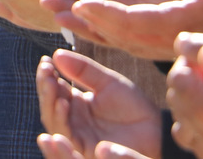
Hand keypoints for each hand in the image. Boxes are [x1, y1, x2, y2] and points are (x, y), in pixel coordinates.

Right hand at [36, 49, 161, 158]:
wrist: (157, 131)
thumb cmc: (135, 107)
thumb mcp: (108, 83)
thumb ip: (84, 70)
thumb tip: (56, 54)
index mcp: (78, 103)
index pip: (55, 89)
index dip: (47, 76)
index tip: (45, 60)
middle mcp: (74, 120)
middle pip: (50, 105)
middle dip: (45, 88)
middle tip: (46, 71)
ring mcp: (79, 135)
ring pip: (54, 121)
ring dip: (49, 102)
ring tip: (52, 84)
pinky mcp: (85, 149)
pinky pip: (68, 137)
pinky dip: (61, 121)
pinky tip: (63, 104)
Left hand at [44, 0, 202, 58]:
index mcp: (174, 23)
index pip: (132, 21)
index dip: (104, 13)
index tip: (80, 1)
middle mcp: (161, 41)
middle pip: (112, 31)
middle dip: (79, 15)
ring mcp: (157, 47)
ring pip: (113, 39)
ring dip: (82, 24)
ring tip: (52, 9)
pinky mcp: (155, 45)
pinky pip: (120, 41)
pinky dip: (97, 30)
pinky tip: (76, 19)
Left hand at [175, 34, 202, 151]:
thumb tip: (190, 45)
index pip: (198, 79)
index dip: (195, 57)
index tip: (199, 44)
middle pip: (188, 107)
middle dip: (183, 80)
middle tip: (189, 62)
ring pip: (193, 129)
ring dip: (186, 104)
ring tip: (195, 82)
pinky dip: (195, 130)